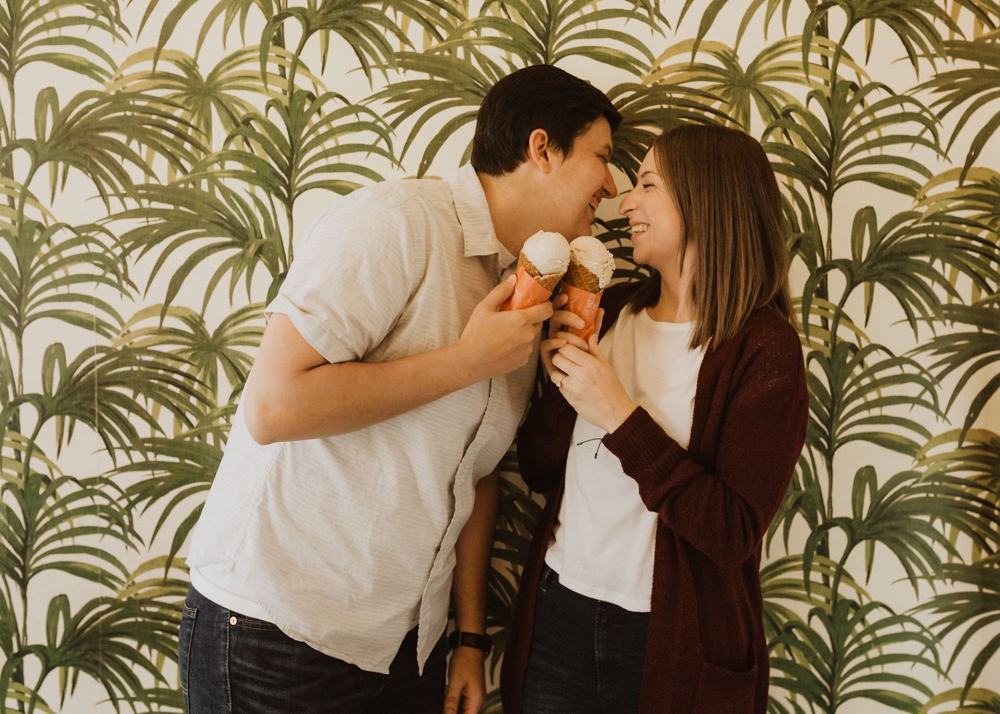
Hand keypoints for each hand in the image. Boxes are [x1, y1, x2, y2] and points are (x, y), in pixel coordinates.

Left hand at [443, 647, 485, 713]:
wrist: (470, 646)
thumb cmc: (465, 660)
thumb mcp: (455, 681)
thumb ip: (451, 702)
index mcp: (476, 700)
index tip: (445, 711)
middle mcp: (479, 700)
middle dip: (453, 713)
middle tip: (446, 702)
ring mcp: (476, 697)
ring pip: (464, 711)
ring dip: (453, 709)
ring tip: (447, 698)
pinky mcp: (472, 692)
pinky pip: (464, 704)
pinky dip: (455, 704)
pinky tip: (449, 699)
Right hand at [457, 275, 552, 380]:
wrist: (469, 363)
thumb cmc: (475, 335)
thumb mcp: (484, 307)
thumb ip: (501, 291)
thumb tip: (513, 279)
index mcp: (521, 320)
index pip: (547, 309)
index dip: (545, 304)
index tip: (537, 302)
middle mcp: (528, 336)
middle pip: (539, 322)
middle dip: (530, 318)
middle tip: (513, 316)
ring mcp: (527, 350)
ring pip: (531, 336)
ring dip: (524, 332)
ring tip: (505, 333)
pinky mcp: (523, 361)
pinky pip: (526, 348)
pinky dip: (519, 345)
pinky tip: (504, 345)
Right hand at [540, 293, 589, 380]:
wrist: (582, 376)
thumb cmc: (584, 355)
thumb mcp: (591, 338)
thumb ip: (594, 325)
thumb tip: (600, 310)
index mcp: (563, 323)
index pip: (558, 307)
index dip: (559, 301)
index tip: (566, 297)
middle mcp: (555, 330)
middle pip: (555, 316)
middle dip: (568, 317)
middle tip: (582, 323)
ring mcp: (550, 340)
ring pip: (552, 330)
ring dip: (567, 334)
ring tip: (581, 343)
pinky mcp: (547, 353)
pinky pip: (545, 345)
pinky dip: (554, 342)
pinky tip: (564, 343)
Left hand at [550, 312, 636, 432]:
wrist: (615, 412)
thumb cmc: (613, 388)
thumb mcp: (606, 366)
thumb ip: (595, 350)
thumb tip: (589, 336)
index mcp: (591, 364)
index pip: (566, 348)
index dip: (565, 347)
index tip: (570, 350)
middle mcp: (580, 375)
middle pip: (557, 358)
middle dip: (560, 358)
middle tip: (567, 361)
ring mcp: (573, 388)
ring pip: (554, 373)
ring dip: (559, 372)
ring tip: (569, 373)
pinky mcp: (568, 398)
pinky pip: (558, 386)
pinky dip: (562, 384)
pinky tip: (573, 385)